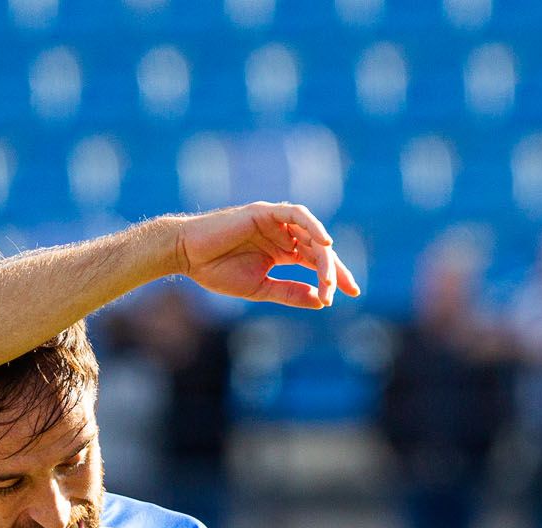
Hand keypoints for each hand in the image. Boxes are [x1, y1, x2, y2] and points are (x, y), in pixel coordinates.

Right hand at [176, 202, 361, 309]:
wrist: (188, 257)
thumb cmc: (217, 272)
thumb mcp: (260, 288)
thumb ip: (289, 292)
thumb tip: (320, 301)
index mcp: (283, 252)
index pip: (316, 263)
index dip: (335, 277)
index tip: (353, 294)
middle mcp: (284, 235)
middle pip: (318, 250)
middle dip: (334, 270)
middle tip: (345, 290)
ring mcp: (276, 222)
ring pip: (311, 235)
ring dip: (324, 256)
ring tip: (330, 277)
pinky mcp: (266, 211)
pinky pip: (297, 214)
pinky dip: (313, 226)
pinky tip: (325, 244)